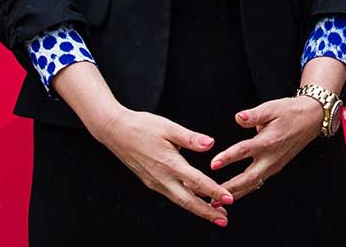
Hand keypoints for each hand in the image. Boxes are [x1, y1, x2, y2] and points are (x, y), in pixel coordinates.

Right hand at [87, 105, 233, 225]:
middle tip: (224, 219)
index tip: (229, 199)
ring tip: (214, 213)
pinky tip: (194, 199)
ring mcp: (155, 182)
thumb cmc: (141, 126)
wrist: (115, 131)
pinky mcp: (150, 181)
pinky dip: (186, 200)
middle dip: (207, 212)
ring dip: (197, 208)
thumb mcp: (168, 127)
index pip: (197, 182)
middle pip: (188, 201)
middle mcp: (162, 178)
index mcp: (169, 163)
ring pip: (179, 200)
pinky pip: (171, 194)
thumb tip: (210, 144)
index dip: (214, 192)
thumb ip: (190, 138)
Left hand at [209, 91, 330, 199]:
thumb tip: (238, 117)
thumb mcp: (272, 108)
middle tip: (213, 195)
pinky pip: (258, 182)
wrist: (311, 118)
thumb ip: (254, 115)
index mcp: (268, 141)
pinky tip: (235, 194)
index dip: (228, 157)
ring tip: (219, 201)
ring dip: (236, 193)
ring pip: (253, 184)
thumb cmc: (291, 112)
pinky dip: (246, 190)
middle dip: (230, 188)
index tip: (213, 164)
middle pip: (248, 178)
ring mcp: (274, 165)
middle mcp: (271, 157)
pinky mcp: (276, 167)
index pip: (244, 150)